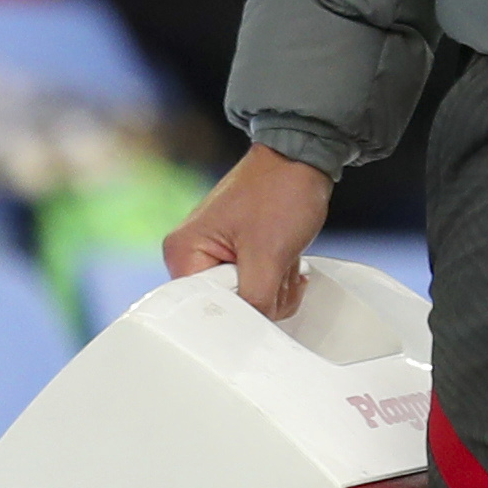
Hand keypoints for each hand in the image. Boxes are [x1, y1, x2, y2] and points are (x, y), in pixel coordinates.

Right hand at [169, 147, 336, 322]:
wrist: (304, 157)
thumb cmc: (280, 192)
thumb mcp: (269, 254)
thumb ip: (256, 299)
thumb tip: (253, 330)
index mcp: (183, 254)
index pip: (202, 307)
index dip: (237, 312)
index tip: (263, 300)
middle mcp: (191, 255)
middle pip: (227, 305)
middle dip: (263, 295)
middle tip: (279, 269)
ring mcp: (216, 254)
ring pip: (248, 297)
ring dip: (276, 286)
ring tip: (286, 257)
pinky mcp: (239, 252)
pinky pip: (259, 283)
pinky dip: (279, 277)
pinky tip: (289, 259)